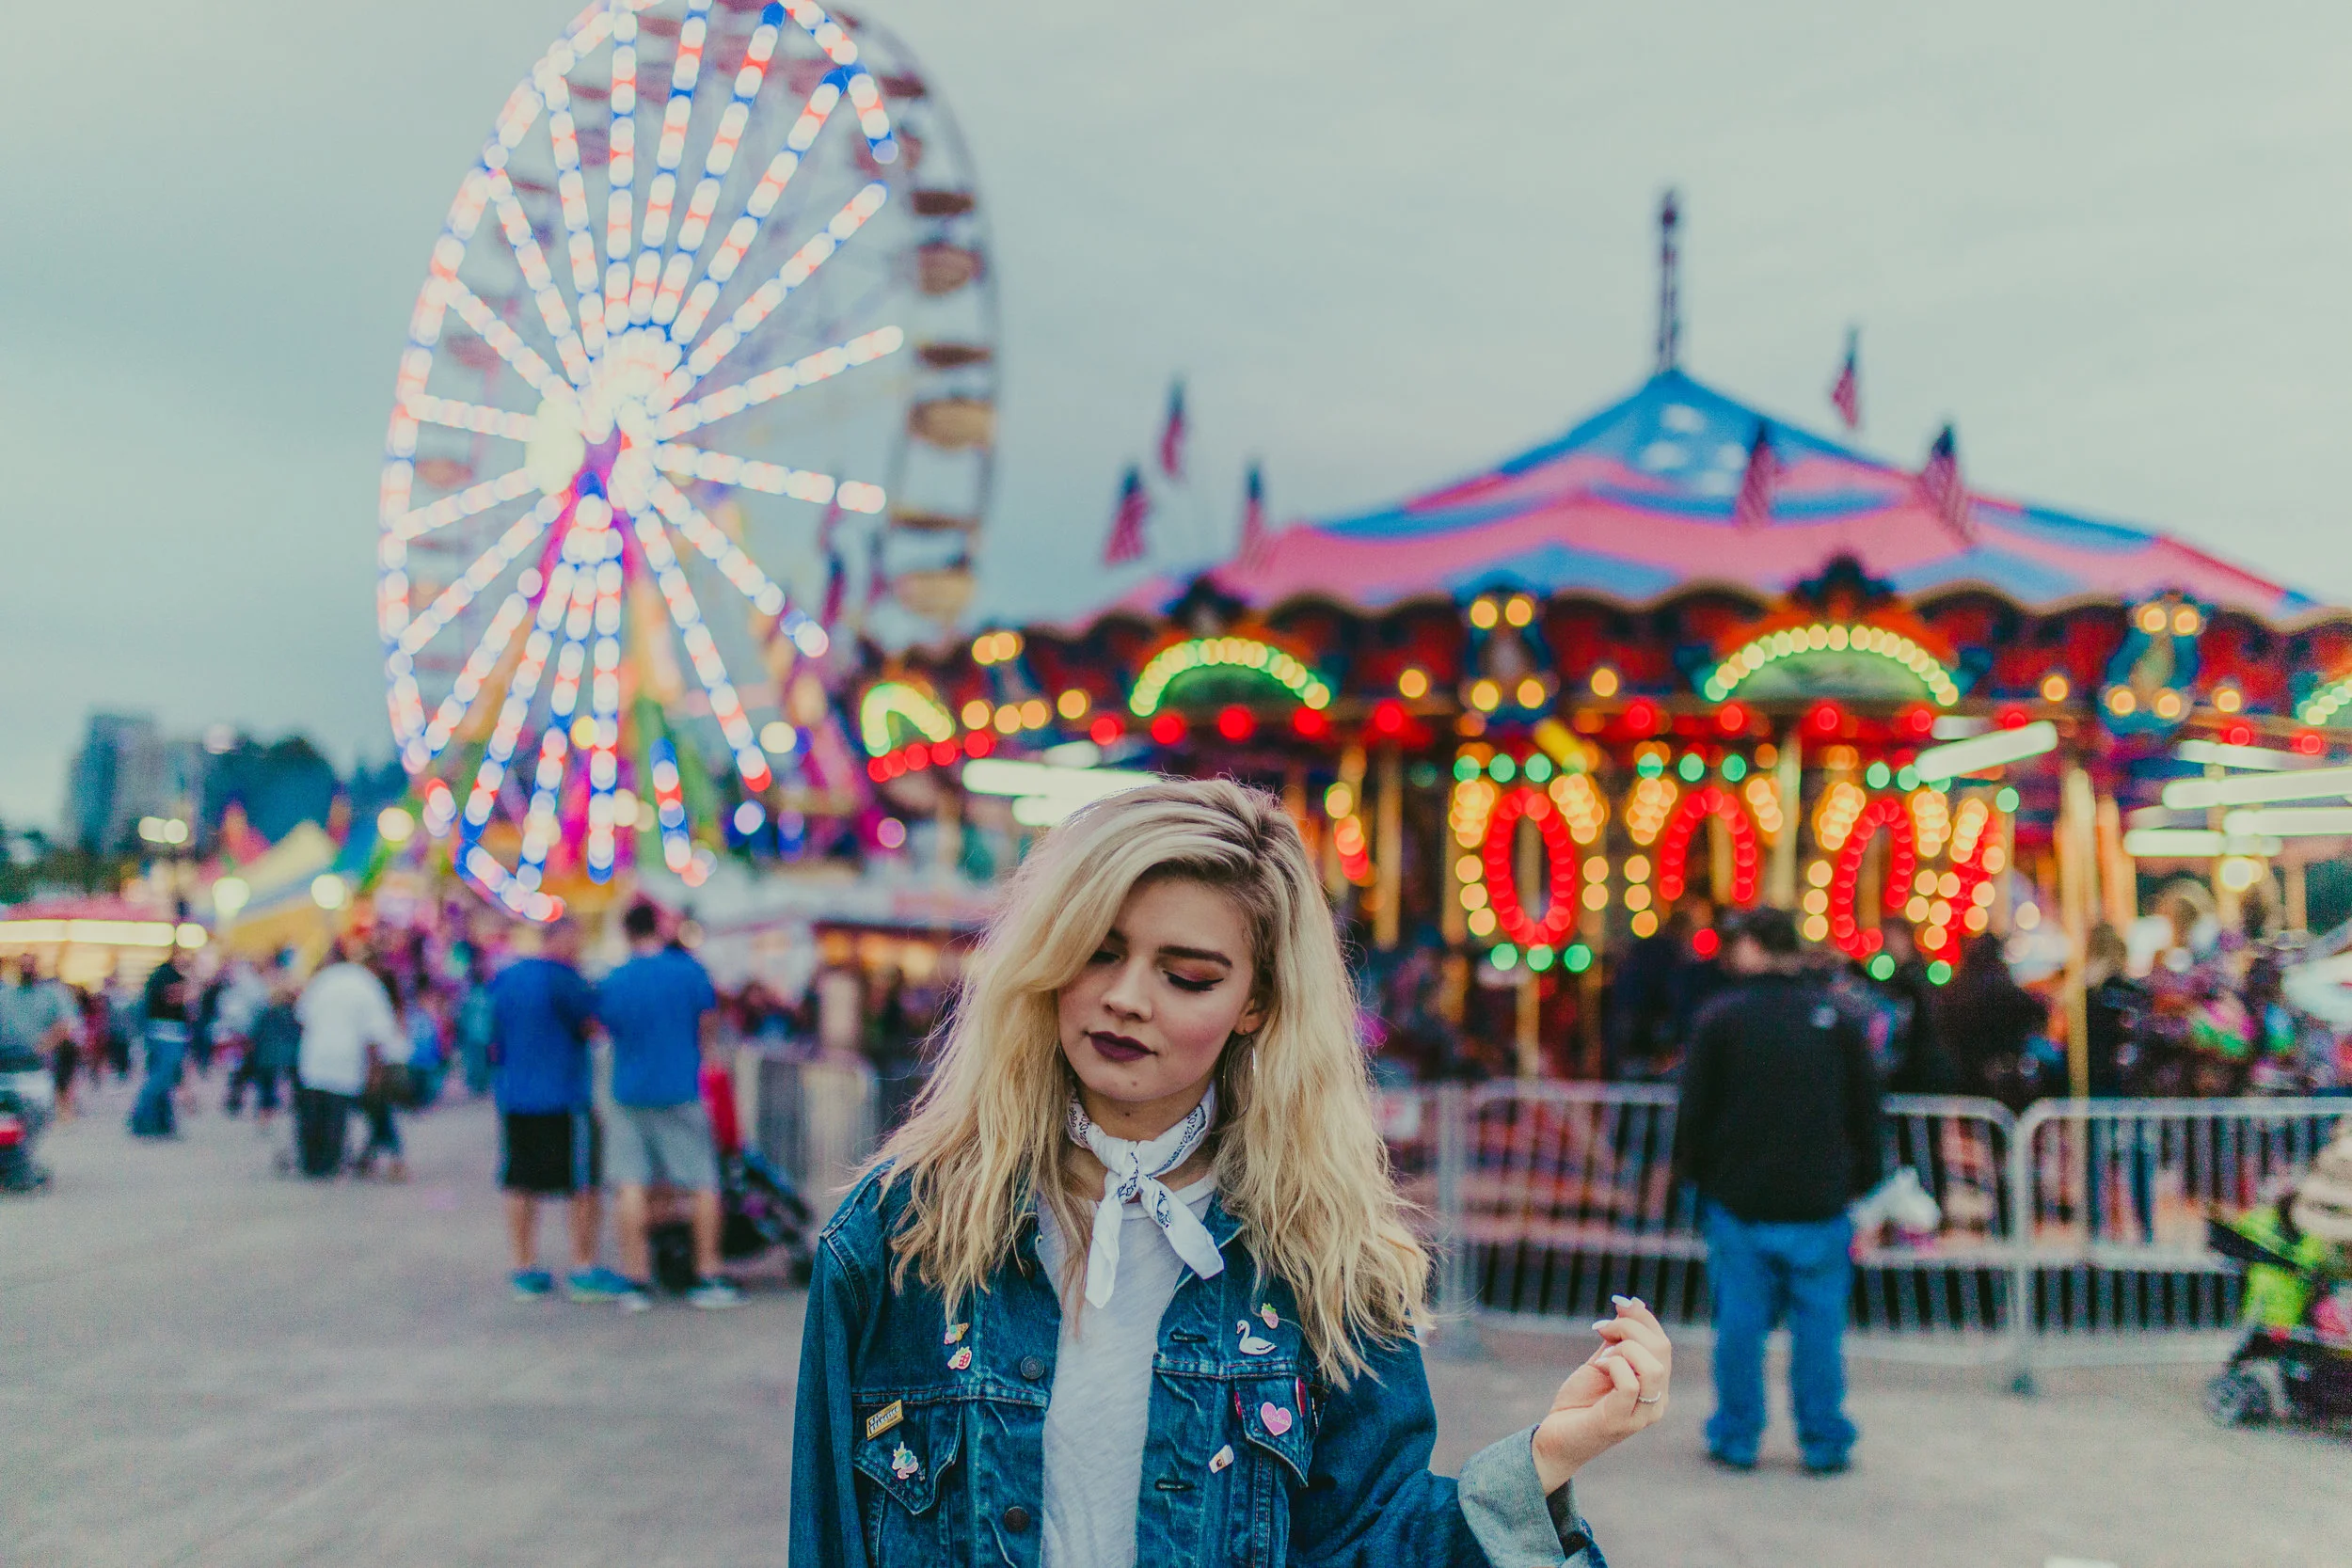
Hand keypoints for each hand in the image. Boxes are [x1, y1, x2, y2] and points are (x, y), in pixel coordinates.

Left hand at [1530, 1295, 1671, 1492]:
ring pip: (1652, 1367)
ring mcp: (1641, 1415)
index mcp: (1656, 1387)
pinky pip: (1630, 1384)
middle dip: (1630, 1326)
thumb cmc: (1579, 1402)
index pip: (1663, 1343)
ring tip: (1602, 1357)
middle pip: (1662, 1348)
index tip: (1617, 1305)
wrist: (1556, 1438)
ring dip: (1623, 1348)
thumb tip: (1633, 1304)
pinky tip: (1598, 1368)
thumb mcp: (1602, 1362)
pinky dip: (1613, 1366)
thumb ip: (1618, 1339)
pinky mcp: (1620, 1422)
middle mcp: (1657, 1402)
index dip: (1642, 1317)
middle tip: (1601, 1328)